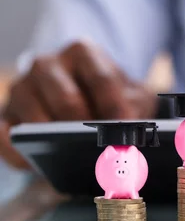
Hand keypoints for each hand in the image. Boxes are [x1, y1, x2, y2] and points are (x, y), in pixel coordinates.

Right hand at [0, 41, 157, 168]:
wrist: (89, 102)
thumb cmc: (114, 98)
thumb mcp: (132, 97)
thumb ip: (135, 109)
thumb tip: (131, 135)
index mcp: (82, 53)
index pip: (101, 80)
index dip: (116, 109)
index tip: (127, 132)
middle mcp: (47, 64)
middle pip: (67, 100)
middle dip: (86, 128)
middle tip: (102, 151)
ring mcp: (22, 88)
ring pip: (35, 119)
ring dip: (55, 142)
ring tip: (77, 160)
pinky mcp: (6, 115)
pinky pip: (3, 136)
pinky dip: (19, 154)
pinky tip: (39, 168)